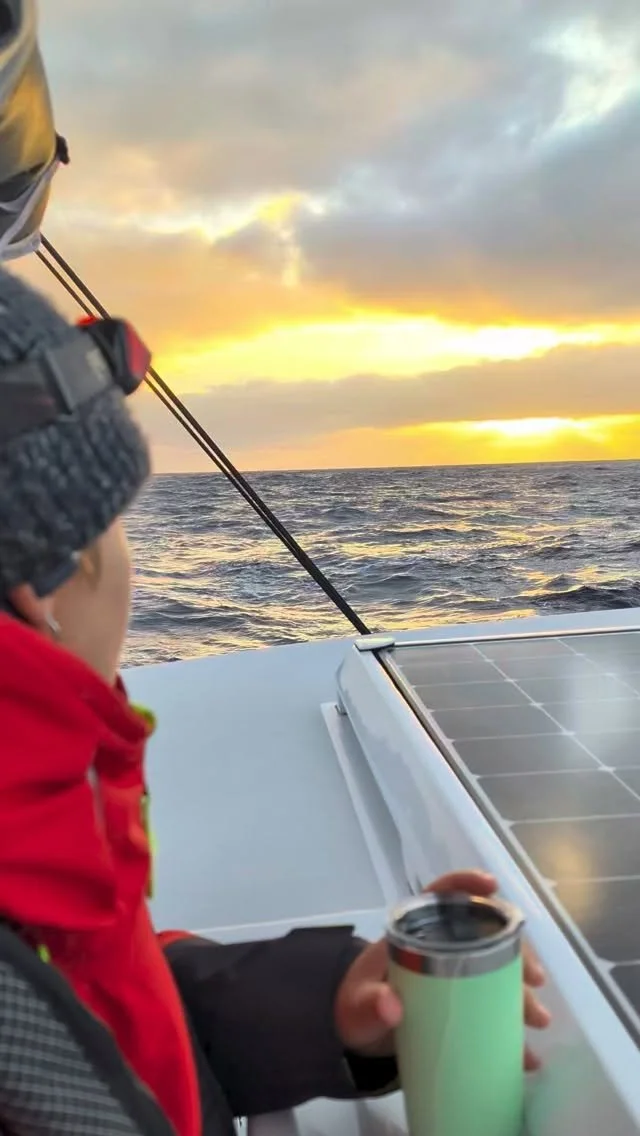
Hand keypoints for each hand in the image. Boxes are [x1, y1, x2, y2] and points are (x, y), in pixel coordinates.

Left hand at [334, 870, 549, 1071]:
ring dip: (522, 994)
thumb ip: (370, 1005)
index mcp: (414, 931)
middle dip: (515, 954)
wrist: (356, 1035)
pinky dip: (512, 1032)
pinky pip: (494, 1012)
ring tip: (537, 1020)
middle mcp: (441, 946)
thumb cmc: (356, 1004)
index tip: (492, 885)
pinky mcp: (463, 1004)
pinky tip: (527, 1055)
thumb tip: (390, 1004)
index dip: (467, 885)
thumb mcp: (359, 1005)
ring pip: (498, 974)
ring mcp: (455, 975)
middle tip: (535, 980)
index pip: (441, 894)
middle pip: (484, 937)